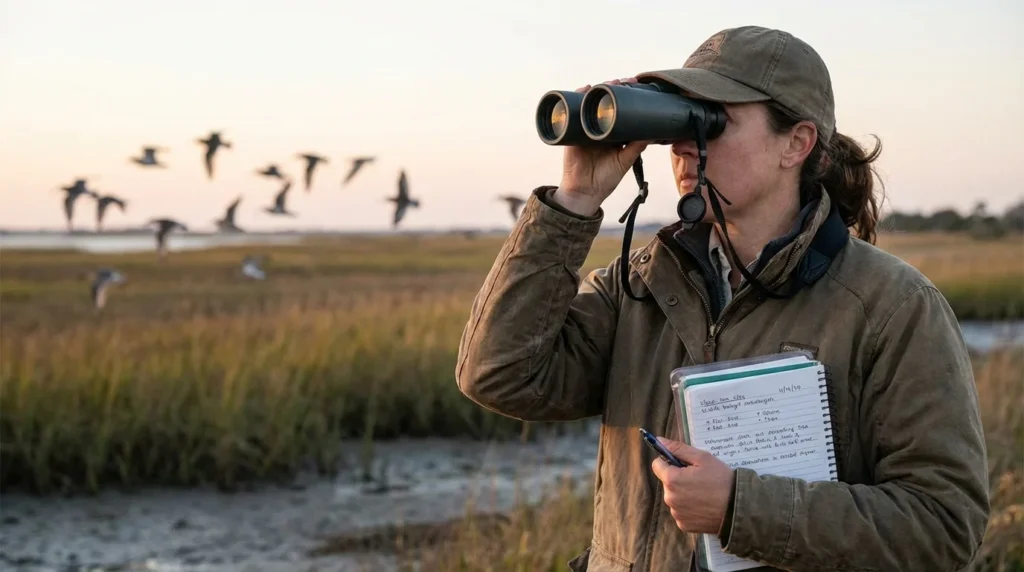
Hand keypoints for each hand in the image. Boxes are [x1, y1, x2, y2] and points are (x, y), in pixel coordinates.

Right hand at [553, 77, 649, 216]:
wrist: (584, 192)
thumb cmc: (606, 179)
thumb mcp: (625, 161)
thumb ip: (636, 147)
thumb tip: (651, 132)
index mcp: (615, 133)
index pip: (622, 109)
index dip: (628, 96)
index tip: (636, 85)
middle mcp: (601, 128)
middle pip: (608, 102)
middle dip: (615, 88)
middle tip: (624, 81)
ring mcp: (586, 128)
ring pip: (592, 104)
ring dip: (599, 90)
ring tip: (608, 83)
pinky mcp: (573, 131)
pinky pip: (574, 111)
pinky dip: (578, 98)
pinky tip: (585, 89)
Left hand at [651, 436, 735, 534]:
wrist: (738, 509)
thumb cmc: (721, 480)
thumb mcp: (703, 458)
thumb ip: (678, 449)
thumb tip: (659, 440)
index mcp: (672, 479)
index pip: (657, 465)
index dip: (669, 462)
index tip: (683, 465)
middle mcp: (670, 498)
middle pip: (667, 482)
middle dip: (678, 478)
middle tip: (699, 479)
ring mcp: (676, 513)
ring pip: (674, 497)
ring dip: (683, 494)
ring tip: (703, 494)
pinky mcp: (683, 525)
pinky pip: (681, 512)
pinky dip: (689, 508)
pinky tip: (703, 506)